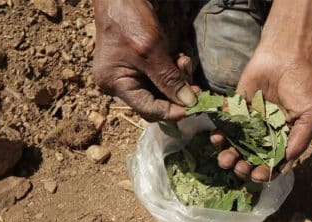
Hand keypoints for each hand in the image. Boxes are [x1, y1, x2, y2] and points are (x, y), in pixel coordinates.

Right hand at [92, 0, 195, 121]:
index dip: (172, 112)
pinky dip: (173, 73)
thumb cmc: (129, 18)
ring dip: (178, 82)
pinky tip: (180, 59)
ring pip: (160, 91)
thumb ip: (169, 79)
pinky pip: (159, 78)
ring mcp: (128, 75)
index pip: (148, 110)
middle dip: (177, 96)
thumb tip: (189, 103)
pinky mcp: (139, 66)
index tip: (194, 107)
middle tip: (195, 88)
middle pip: (155, 104)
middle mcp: (120, 84)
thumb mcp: (151, 51)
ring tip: (184, 62)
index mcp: (115, 84)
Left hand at [213, 0, 311, 182]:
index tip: (257, 176)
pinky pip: (226, 126)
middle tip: (239, 168)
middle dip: (244, 167)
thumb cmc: (304, 84)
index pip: (274, 162)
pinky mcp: (237, 109)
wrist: (286, 54)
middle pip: (252, 158)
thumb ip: (300, 138)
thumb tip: (286, 162)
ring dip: (229, 156)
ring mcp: (251, 122)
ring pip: (237, 146)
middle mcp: (266, 133)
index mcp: (285, 138)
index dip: (265, 172)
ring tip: (225, 159)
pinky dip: (220, 134)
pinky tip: (217, 138)